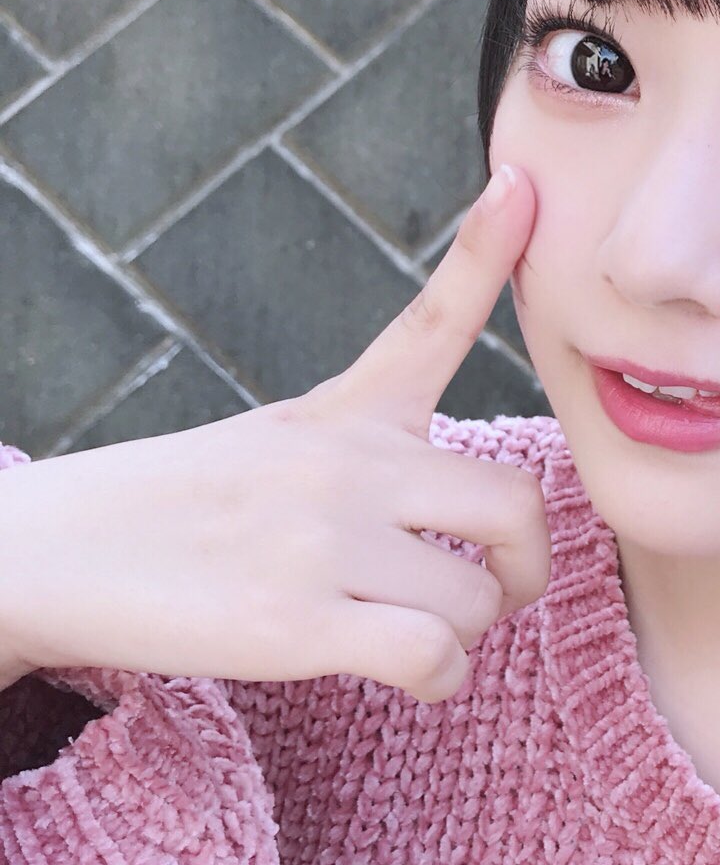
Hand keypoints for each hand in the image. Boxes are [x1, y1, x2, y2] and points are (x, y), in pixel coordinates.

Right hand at [0, 165, 548, 703]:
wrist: (49, 556)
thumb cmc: (176, 509)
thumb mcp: (276, 440)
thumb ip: (368, 441)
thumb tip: (453, 489)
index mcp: (341, 417)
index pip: (430, 323)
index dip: (485, 252)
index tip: (520, 184)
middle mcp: (344, 465)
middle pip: (515, 503)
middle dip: (525, 565)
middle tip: (496, 589)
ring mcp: (322, 541)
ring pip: (477, 598)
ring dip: (466, 636)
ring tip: (420, 639)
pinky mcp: (295, 621)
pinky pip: (434, 656)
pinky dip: (440, 680)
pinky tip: (409, 676)